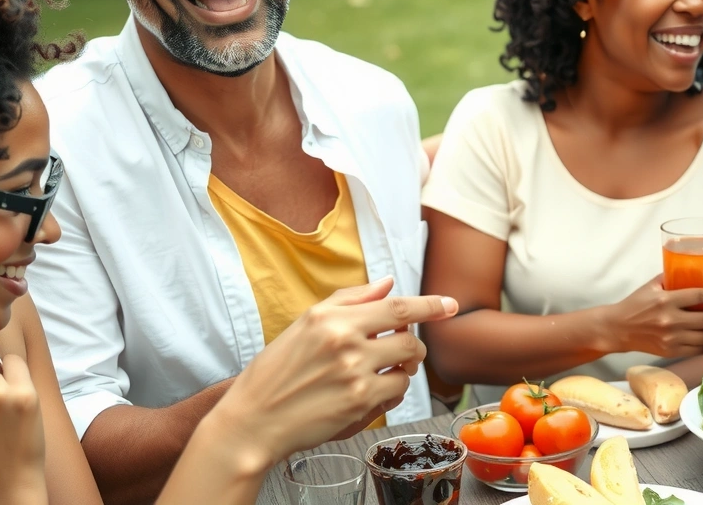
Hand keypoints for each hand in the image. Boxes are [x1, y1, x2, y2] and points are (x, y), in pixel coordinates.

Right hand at [215, 277, 458, 458]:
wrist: (253, 419)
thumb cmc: (277, 371)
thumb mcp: (306, 323)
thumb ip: (351, 300)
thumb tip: (388, 283)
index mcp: (332, 319)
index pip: (397, 307)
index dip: (430, 305)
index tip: (449, 305)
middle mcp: (346, 343)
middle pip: (409, 338)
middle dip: (409, 345)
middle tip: (393, 351)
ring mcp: (355, 375)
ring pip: (406, 366)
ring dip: (401, 368)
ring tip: (377, 371)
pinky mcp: (359, 404)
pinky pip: (397, 392)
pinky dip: (390, 391)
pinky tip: (368, 392)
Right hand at [600, 275, 702, 357]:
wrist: (618, 329)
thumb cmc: (635, 304)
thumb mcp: (651, 286)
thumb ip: (670, 277)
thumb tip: (692, 270)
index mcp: (666, 300)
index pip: (700, 296)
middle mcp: (670, 320)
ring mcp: (671, 338)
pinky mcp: (670, 351)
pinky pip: (698, 350)